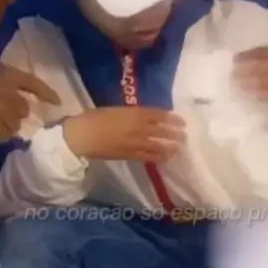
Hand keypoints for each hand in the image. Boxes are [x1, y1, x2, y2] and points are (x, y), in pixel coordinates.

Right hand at [0, 55, 60, 141]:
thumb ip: (8, 77)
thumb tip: (19, 90)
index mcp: (9, 75)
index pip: (35, 85)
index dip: (48, 94)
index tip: (58, 102)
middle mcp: (8, 94)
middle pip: (24, 110)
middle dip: (18, 111)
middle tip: (6, 109)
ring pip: (15, 125)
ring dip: (10, 124)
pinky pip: (3, 136)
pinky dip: (0, 134)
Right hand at [63, 107, 185, 162]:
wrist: (82, 136)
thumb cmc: (95, 118)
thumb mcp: (116, 109)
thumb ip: (131, 113)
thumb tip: (144, 116)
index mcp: (135, 113)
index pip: (159, 116)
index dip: (172, 119)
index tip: (182, 121)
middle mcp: (139, 128)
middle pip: (163, 131)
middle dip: (175, 134)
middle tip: (185, 136)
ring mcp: (136, 143)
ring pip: (159, 146)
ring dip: (171, 147)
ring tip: (179, 148)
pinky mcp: (130, 155)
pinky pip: (149, 156)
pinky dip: (159, 157)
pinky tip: (166, 158)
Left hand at [233, 40, 267, 99]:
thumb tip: (264, 54)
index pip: (259, 55)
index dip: (246, 57)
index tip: (235, 59)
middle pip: (257, 71)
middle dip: (243, 73)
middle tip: (230, 75)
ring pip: (263, 84)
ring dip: (248, 86)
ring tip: (237, 86)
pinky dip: (262, 95)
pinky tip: (253, 95)